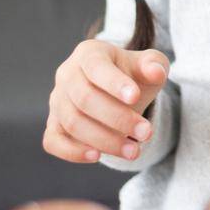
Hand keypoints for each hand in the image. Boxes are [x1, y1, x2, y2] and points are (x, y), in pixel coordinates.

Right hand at [44, 39, 169, 163]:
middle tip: (146, 132)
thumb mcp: (149, 65)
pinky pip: (53, 141)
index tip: (135, 97)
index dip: (114, 83)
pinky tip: (97, 156)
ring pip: (72, 123)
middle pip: (84, 99)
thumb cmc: (133, 75)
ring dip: (104, 140)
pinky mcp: (53, 125)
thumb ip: (155, 65)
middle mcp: (67, 74)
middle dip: (117, 118)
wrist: (119, 92)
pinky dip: (72, 151)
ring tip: (134, 151)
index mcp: (89, 53)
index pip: (97, 67)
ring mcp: (57, 101)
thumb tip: (156, 72)